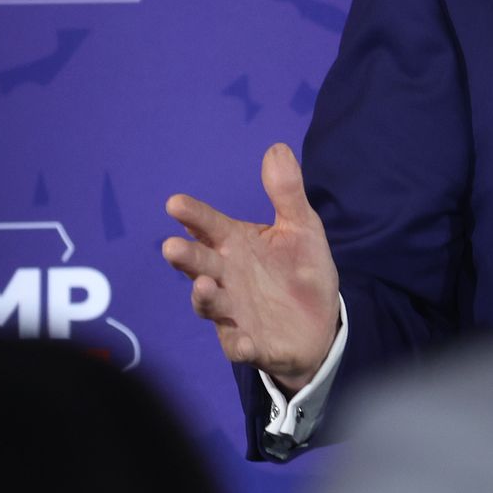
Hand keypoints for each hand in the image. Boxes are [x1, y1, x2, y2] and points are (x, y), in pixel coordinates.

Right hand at [162, 143, 339, 392]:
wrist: (319, 322)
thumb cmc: (299, 270)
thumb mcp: (301, 228)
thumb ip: (287, 193)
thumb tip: (277, 148)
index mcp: (235, 245)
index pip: (209, 226)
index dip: (194, 215)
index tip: (175, 202)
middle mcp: (226, 277)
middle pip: (200, 265)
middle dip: (187, 257)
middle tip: (173, 246)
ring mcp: (233, 311)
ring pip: (210, 304)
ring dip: (205, 297)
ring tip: (206, 285)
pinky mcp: (249, 343)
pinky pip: (238, 345)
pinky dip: (238, 343)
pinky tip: (243, 341)